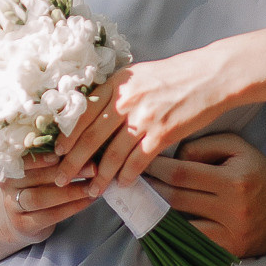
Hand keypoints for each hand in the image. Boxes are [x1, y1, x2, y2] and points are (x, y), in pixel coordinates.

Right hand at [0, 155, 97, 248]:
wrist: (19, 220)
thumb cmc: (35, 186)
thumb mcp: (36, 169)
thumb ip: (50, 156)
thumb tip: (78, 139)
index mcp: (9, 164)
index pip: (24, 157)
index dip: (42, 155)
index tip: (63, 151)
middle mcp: (7, 184)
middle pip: (35, 177)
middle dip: (65, 171)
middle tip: (92, 167)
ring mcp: (13, 206)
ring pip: (41, 198)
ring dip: (70, 192)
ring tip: (93, 187)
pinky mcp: (24, 225)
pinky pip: (50, 215)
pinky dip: (72, 208)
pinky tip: (88, 201)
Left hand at [54, 52, 219, 187]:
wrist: (209, 76)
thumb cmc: (173, 75)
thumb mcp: (136, 75)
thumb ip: (115, 92)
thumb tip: (92, 114)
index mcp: (116, 84)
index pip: (82, 113)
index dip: (67, 136)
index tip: (56, 153)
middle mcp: (125, 100)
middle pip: (91, 137)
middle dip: (73, 162)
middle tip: (61, 178)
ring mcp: (144, 118)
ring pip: (112, 154)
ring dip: (99, 176)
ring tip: (91, 190)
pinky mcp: (162, 134)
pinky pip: (137, 161)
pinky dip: (127, 175)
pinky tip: (121, 185)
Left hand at [145, 134, 265, 256]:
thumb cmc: (256, 171)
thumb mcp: (236, 147)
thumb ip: (202, 146)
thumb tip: (172, 158)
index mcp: (234, 180)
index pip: (181, 174)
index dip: (154, 169)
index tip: (135, 163)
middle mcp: (233, 209)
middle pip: (176, 200)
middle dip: (148, 191)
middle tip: (127, 182)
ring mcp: (231, 234)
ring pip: (180, 225)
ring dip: (155, 215)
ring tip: (136, 203)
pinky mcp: (231, 251)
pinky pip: (194, 243)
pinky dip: (173, 235)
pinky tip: (156, 225)